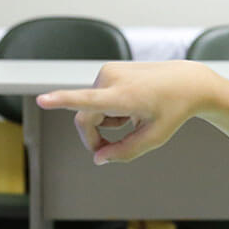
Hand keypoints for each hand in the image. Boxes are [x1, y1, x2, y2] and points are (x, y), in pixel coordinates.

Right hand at [36, 60, 218, 164]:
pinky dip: (108, 110)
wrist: (187, 81)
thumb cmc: (173, 110)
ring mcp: (108, 72)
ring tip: (131, 119)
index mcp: (124, 97)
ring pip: (89, 109)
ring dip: (105, 122)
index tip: (42, 100)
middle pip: (84, 118)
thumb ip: (125, 152)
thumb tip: (98, 159)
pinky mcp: (107, 70)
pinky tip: (129, 108)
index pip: (88, 101)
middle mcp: (112, 80)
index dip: (62, 101)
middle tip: (109, 151)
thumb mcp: (154, 138)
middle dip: (92, 138)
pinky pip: (96, 98)